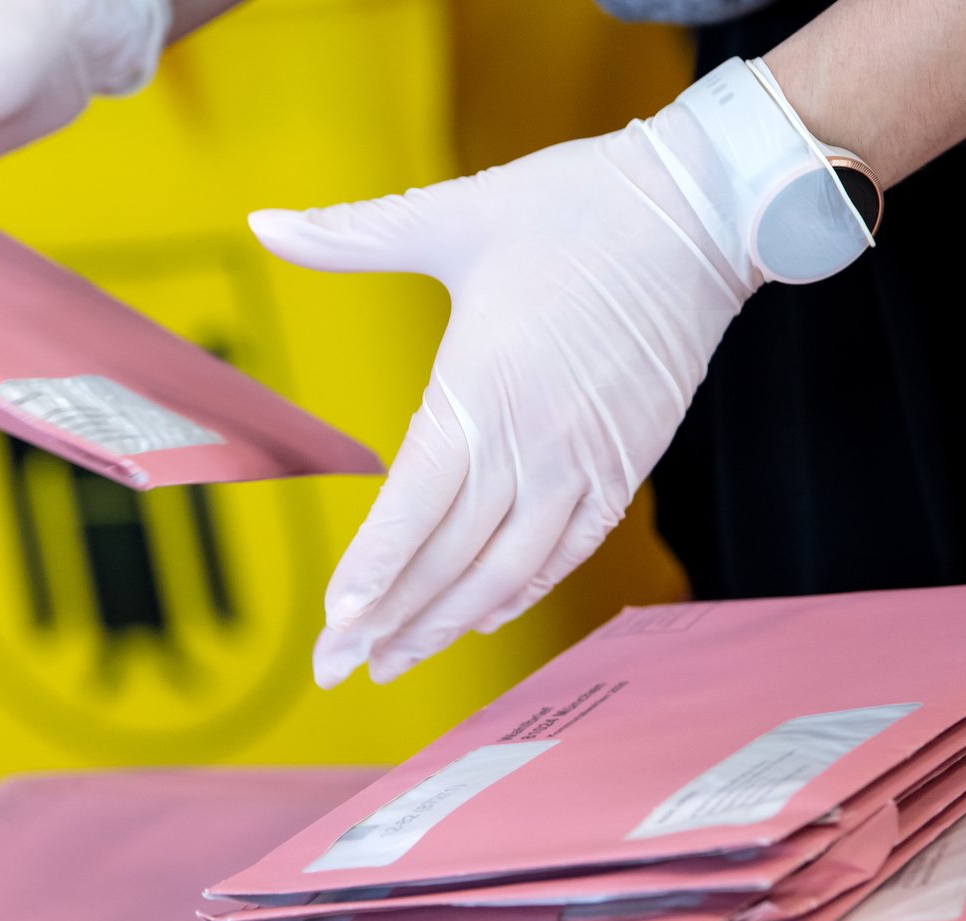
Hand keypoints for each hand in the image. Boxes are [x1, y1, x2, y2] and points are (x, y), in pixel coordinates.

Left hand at [253, 59, 865, 686]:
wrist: (701, 212)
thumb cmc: (576, 206)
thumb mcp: (455, 215)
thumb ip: (352, 234)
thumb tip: (264, 220)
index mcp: (483, 389)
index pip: (416, 506)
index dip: (375, 570)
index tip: (337, 622)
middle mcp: (533, 443)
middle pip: (451, 558)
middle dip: (389, 621)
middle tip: (337, 669)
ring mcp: (584, 463)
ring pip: (507, 571)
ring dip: (448, 623)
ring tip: (396, 661)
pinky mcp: (623, 466)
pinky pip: (567, 552)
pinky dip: (520, 592)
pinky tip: (482, 618)